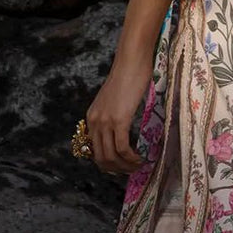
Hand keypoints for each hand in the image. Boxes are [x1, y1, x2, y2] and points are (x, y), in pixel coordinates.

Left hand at [85, 53, 153, 173]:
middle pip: (100, 158)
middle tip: (132, 170)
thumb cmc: (129, 77)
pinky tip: (141, 158)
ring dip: (125, 166)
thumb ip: (114, 116)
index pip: (94, 151)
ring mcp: (105, 121)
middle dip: (117, 169)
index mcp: (92, 118)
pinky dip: (132, 158)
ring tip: (138, 166)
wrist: (132, 61)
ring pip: (111, 157)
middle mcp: (94, 121)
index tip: (123, 167)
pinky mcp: (118, 120)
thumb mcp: (116, 101)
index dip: (108, 164)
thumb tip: (124, 133)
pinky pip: (122, 148)